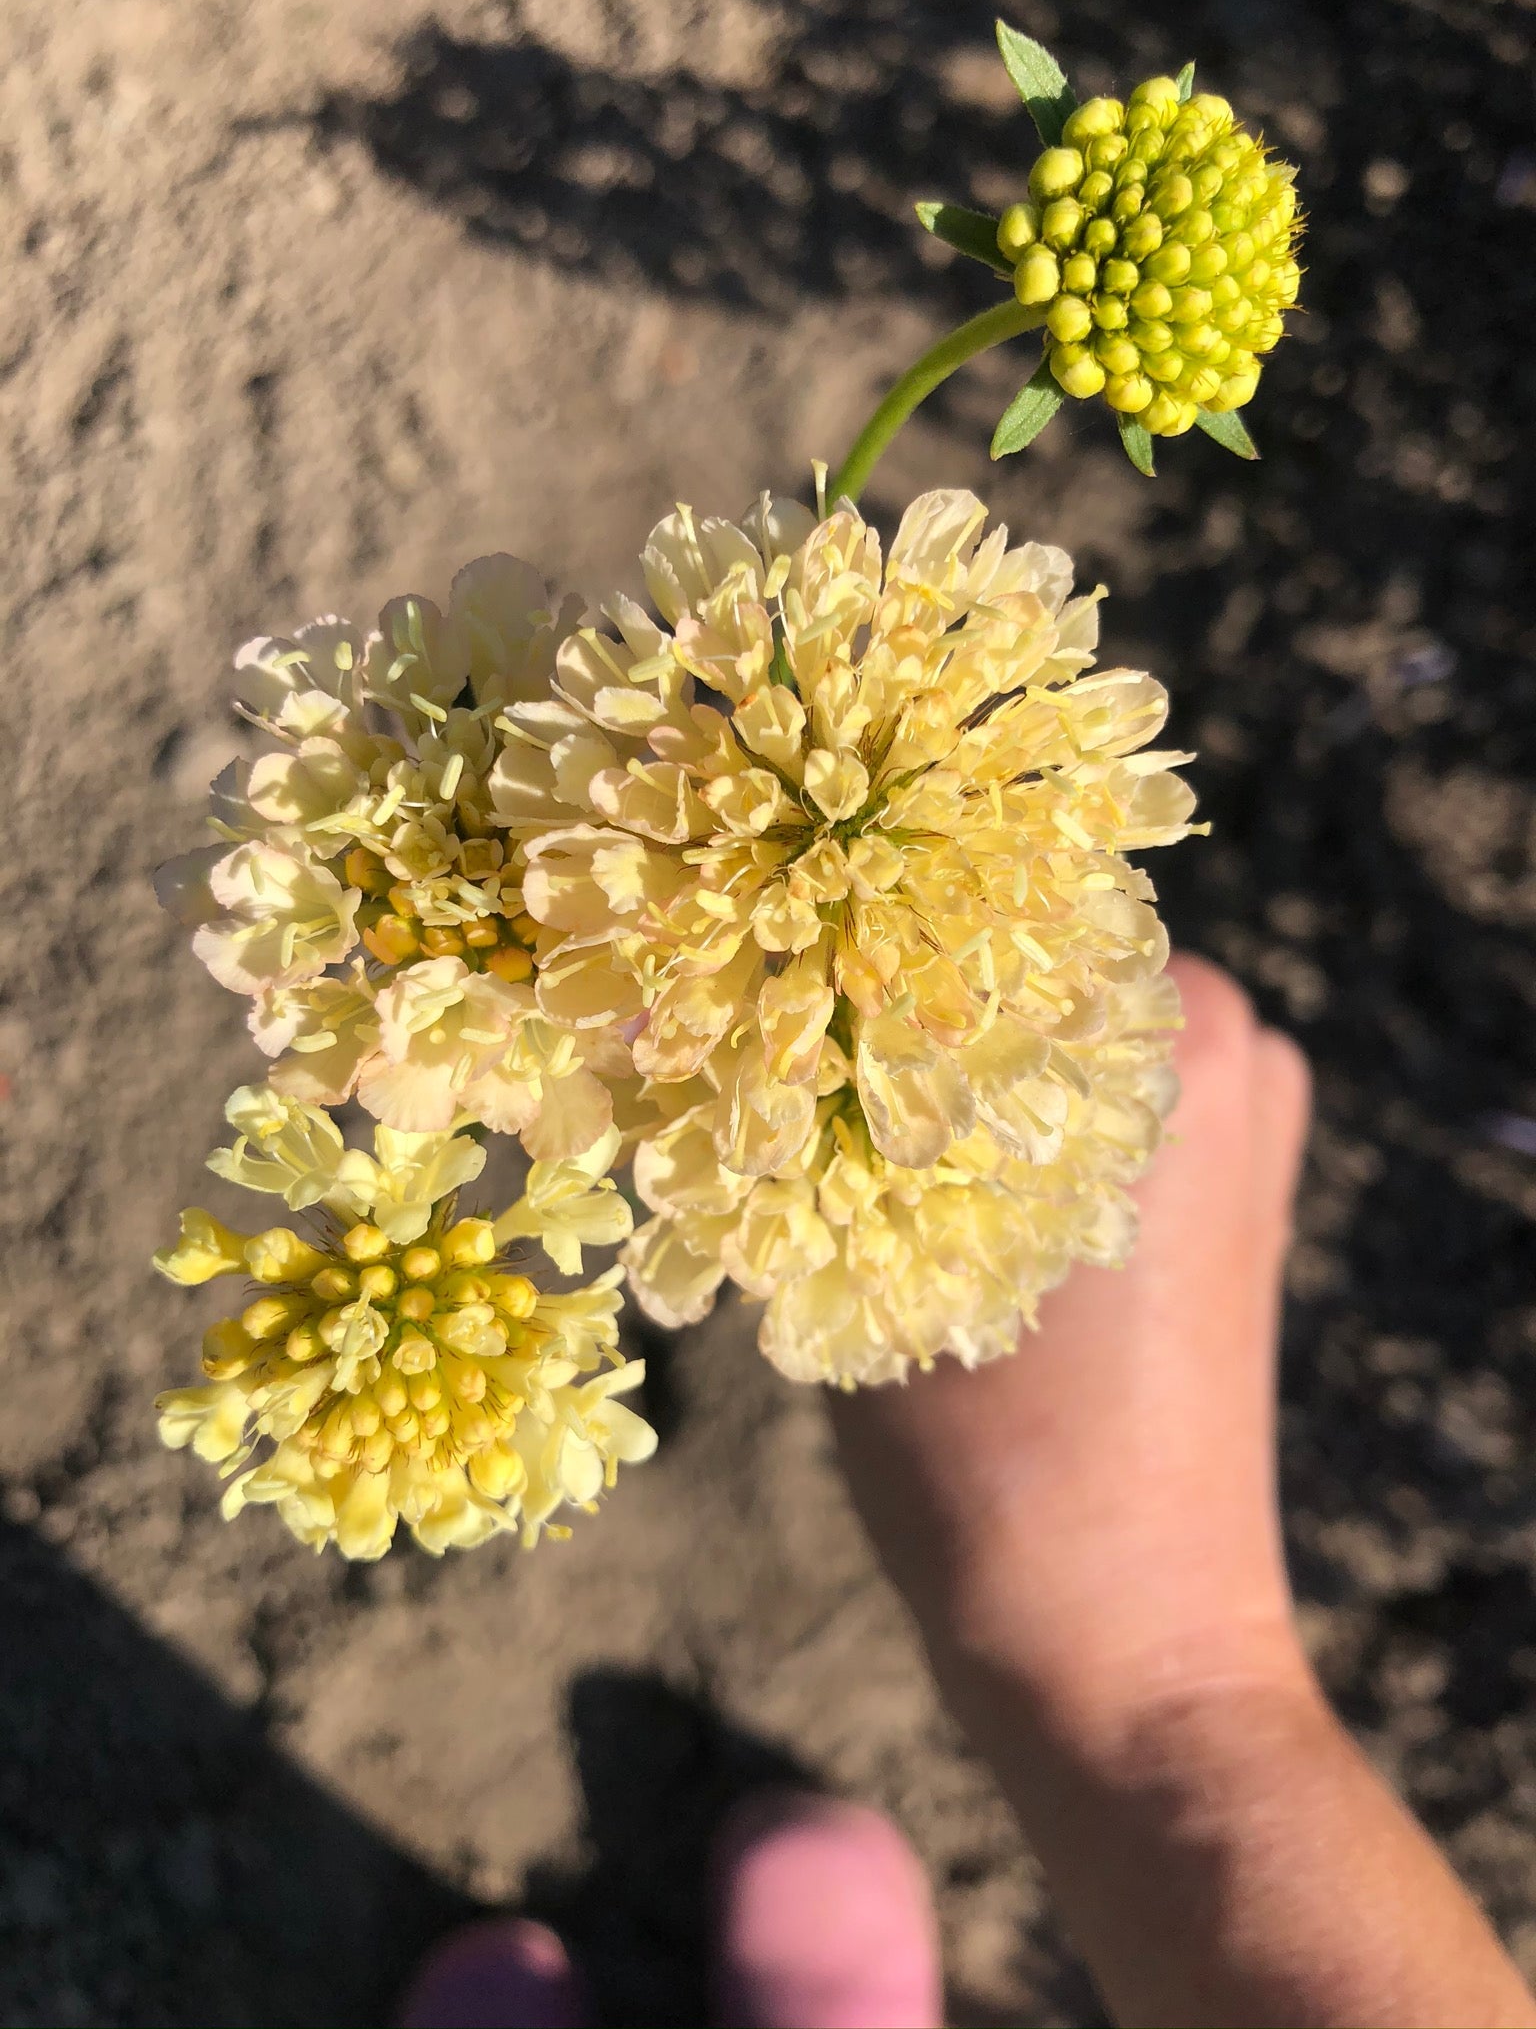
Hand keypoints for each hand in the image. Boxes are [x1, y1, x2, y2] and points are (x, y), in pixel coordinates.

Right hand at [832, 954, 1535, 2027]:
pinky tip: (899, 1166)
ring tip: (812, 1102)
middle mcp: (1231, 1041)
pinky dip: (993, 1110)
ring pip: (1040, 1024)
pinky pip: (1086, 1094)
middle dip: (883, 983)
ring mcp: (1242, 1116)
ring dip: (930, 1051)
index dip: (844, 912)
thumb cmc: (990, 1462)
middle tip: (750, 1020)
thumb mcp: (865, 1259)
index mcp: (1169, 1026)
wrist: (1121, 1647)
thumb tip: (647, 1004)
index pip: (980, 889)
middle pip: (1012, 949)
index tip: (734, 939)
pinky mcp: (1222, 1188)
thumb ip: (774, 1110)